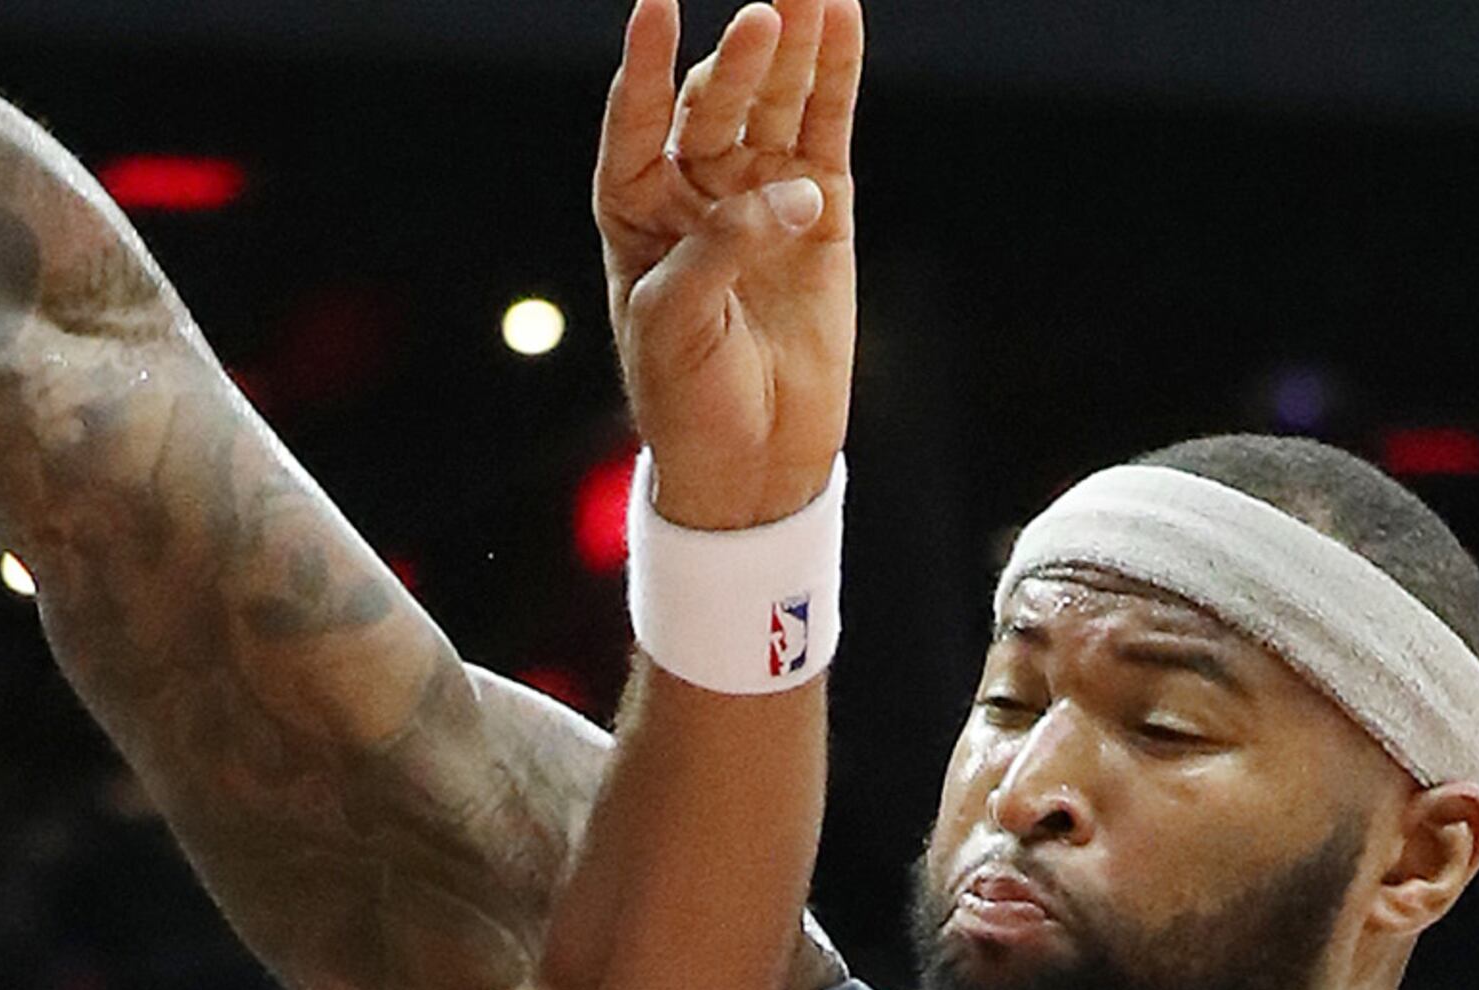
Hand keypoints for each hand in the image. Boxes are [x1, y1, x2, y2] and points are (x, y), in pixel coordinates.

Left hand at [593, 0, 863, 527]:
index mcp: (635, 212)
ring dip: (793, 46)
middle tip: (764, 12)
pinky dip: (837, 74)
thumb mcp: (676, 326)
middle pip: (715, 104)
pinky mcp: (821, 208)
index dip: (644, 67)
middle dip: (739, 58)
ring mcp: (761, 192)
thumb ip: (720, 249)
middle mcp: (694, 189)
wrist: (751, 456)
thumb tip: (788, 194)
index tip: (654, 4)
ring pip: (775, 102)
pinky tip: (844, 18)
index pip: (634, 125)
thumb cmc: (688, 398)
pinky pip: (827, 127)